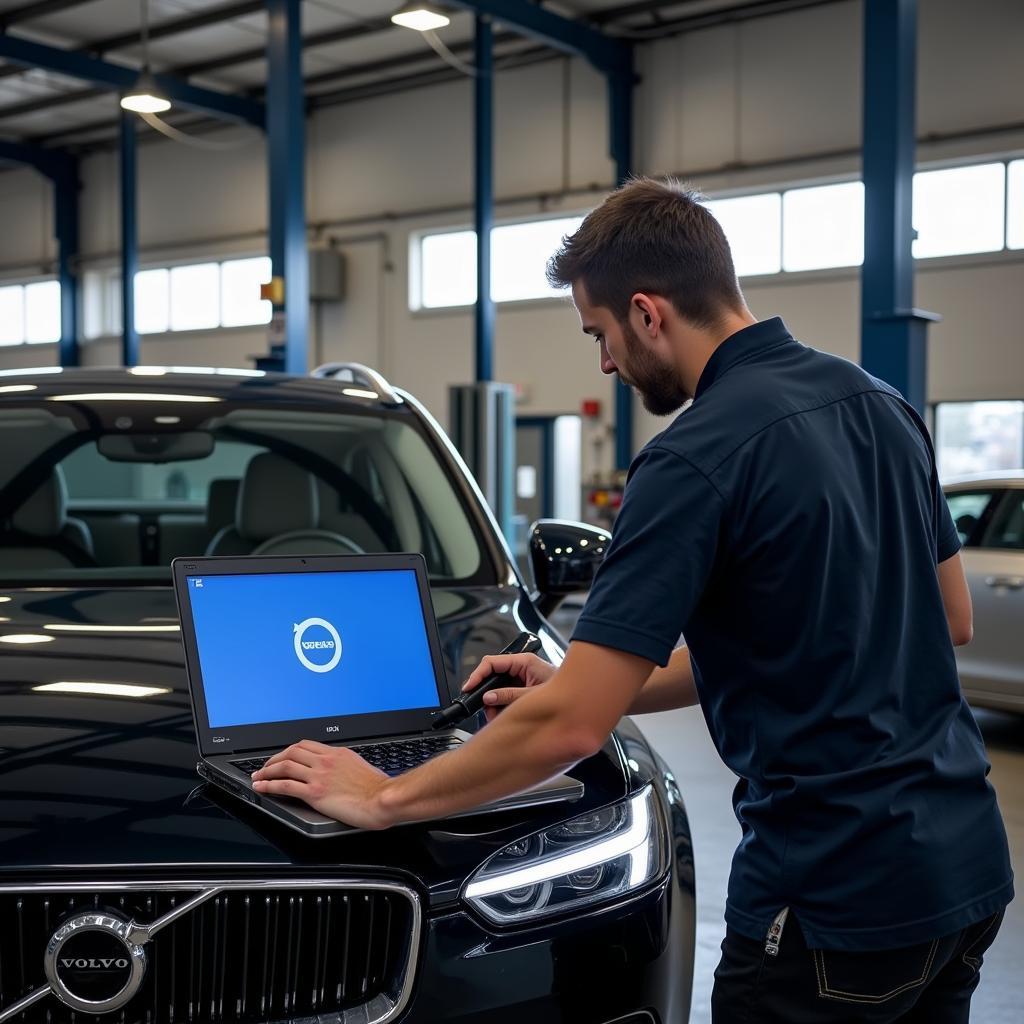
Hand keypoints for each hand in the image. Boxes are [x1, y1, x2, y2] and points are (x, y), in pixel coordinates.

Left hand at [251, 740, 395, 829]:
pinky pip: (286, 785)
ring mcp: (319, 776)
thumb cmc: (376, 787)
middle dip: (274, 759)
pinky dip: (270, 785)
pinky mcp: (314, 793)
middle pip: (291, 752)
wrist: (381, 798)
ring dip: (267, 771)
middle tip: (265, 767)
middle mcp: (325, 761)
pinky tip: (263, 787)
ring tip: (258, 777)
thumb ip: (344, 765)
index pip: (305, 745)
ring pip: (285, 766)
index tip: (282, 757)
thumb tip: (337, 770)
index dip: (289, 750)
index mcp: (336, 753)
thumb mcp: (359, 766)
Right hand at [461, 652, 556, 721]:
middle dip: (486, 694)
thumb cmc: (563, 691)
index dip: (478, 674)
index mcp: (524, 662)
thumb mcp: (532, 695)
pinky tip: (503, 716)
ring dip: (494, 704)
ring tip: (496, 717)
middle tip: (485, 709)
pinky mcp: (523, 689)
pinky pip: (505, 696)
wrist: (581, 701)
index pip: (491, 663)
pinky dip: (501, 707)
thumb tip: (489, 697)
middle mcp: (521, 668)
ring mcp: (522, 678)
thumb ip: (509, 696)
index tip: (470, 687)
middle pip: (493, 677)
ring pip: (497, 689)